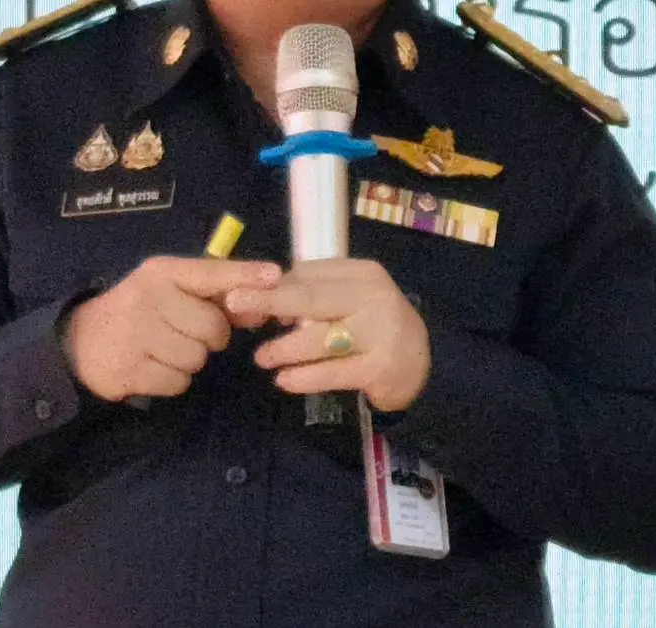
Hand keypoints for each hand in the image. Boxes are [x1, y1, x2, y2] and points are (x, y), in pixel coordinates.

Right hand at [61, 257, 281, 401]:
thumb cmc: (138, 311)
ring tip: (164, 349)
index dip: (245, 276)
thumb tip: (261, 308)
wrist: (82, 341)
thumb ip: (214, 296)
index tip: (275, 277)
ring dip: (188, 360)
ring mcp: (137, 335)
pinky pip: (178, 382)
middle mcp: (149, 298)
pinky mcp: (130, 369)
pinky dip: (171, 380)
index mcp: (162, 273)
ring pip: (197, 358)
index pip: (211, 272)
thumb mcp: (169, 291)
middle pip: (213, 328)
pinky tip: (152, 366)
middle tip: (184, 332)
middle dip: (208, 337)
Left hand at [225, 259, 430, 412]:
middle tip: (233, 304)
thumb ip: (313, 294)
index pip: (310, 274)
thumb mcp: (350, 299)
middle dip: (269, 301)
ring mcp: (379, 333)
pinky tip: (284, 381)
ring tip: (262, 358)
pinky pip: (333, 372)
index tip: (240, 291)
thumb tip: (264, 297)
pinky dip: (305, 377)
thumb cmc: (373, 326)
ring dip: (284, 348)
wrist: (421, 364)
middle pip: (312, 299)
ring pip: (320, 338)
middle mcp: (374, 298)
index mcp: (362, 274)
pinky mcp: (380, 368)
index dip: (272, 285)